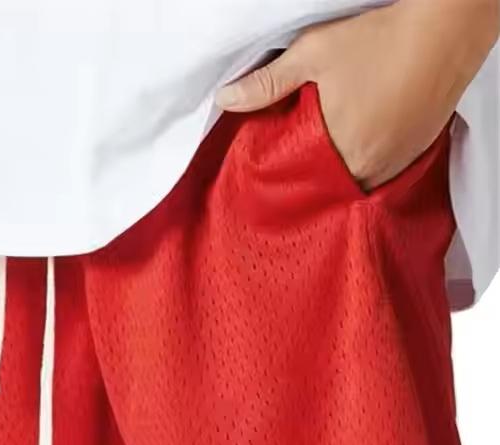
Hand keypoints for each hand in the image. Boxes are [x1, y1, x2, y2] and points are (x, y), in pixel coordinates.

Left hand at [216, 0, 498, 191]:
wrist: (447, 30)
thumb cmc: (379, 41)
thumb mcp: (313, 56)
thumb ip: (267, 83)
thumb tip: (225, 100)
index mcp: (339, 152)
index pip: (301, 182)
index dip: (288, 176)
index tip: (276, 170)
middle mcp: (369, 168)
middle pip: (329, 185)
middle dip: (313, 176)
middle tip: (302, 158)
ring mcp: (396, 165)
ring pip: (356, 182)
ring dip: (340, 172)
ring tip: (329, 152)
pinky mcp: (416, 155)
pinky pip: (383, 174)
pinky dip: (367, 164)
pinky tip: (359, 144)